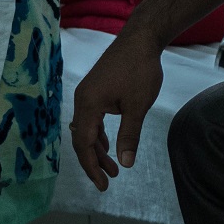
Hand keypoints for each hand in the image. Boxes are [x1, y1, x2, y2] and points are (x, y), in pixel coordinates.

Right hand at [69, 33, 164, 188]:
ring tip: (112, 167)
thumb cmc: (140, 70)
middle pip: (82, 139)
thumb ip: (129, 136)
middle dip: (94, 161)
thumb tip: (126, 164)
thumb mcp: (137, 106)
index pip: (84, 144)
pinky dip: (98, 134)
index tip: (103, 185)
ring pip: (87, 129)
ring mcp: (87, 93)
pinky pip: (91, 118)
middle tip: (108, 180)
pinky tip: (107, 144)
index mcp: (88, 104)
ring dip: (97, 148)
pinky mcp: (94, 89)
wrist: (140, 39)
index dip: (92, 167)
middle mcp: (82, 99)